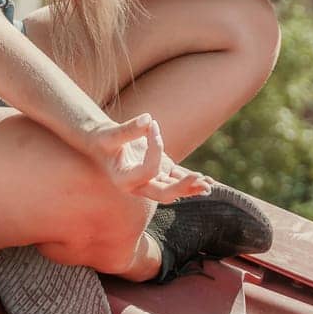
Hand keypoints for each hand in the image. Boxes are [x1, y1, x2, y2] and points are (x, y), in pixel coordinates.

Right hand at [83, 113, 213, 204]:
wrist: (102, 144)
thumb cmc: (103, 139)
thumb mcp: (110, 134)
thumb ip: (128, 129)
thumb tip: (148, 119)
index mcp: (124, 181)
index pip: (148, 170)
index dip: (155, 148)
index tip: (152, 124)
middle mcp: (139, 186)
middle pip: (163, 194)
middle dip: (182, 187)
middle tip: (198, 179)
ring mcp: (151, 181)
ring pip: (174, 190)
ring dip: (191, 187)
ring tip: (208, 184)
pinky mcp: (160, 173)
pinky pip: (177, 179)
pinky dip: (192, 181)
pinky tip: (210, 182)